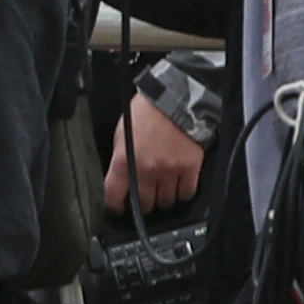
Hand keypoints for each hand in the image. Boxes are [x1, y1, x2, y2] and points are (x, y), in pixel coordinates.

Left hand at [108, 92, 203, 214]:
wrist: (175, 97)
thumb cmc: (146, 111)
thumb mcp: (121, 133)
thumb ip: (121, 158)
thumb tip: (119, 178)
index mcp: (125, 161)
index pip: (113, 197)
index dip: (114, 205)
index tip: (117, 206)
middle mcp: (147, 169)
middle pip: (143, 204)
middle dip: (142, 202)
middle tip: (143, 195)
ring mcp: (170, 170)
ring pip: (165, 201)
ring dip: (162, 197)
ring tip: (161, 188)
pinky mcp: (189, 167)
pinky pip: (186, 193)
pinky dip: (182, 192)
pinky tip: (177, 185)